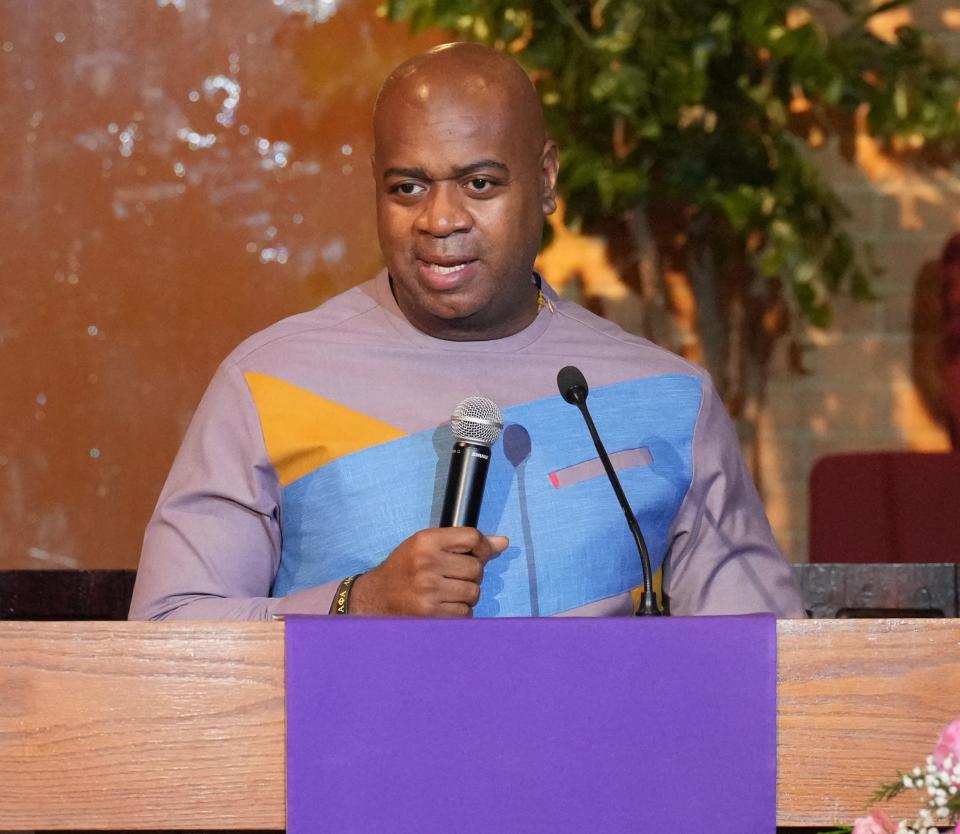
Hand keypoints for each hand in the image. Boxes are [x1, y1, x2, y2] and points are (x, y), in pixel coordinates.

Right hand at [349, 528, 507, 616]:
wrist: (376, 598)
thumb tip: (503, 542)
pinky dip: (459, 612)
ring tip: (446, 592)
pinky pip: (465, 613)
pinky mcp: (431, 614)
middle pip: (477, 568)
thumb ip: (463, 542)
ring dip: (466, 595)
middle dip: (472, 574)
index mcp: (426, 541)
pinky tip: (442, 606)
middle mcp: (427, 563)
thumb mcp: (427, 546)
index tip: (481, 554)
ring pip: (474, 593)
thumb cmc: (406, 569)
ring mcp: (429, 591)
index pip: (472, 538)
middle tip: (453, 576)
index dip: (483, 547)